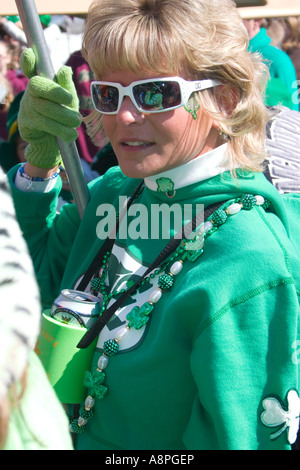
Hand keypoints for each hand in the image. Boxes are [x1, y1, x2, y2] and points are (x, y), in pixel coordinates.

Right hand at [19, 48, 80, 168]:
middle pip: (39, 86)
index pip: (30, 69)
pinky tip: (71, 135)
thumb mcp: (68, 100)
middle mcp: (30, 92)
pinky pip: (45, 124)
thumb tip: (65, 69)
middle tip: (72, 101)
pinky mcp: (26, 123)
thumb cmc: (60, 114)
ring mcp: (26, 107)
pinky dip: (61, 130)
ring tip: (76, 123)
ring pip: (45, 107)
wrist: (52, 141)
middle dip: (57, 93)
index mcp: (40, 82)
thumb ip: (66, 86)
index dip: (28, 61)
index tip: (29, 53)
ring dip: (64, 116)